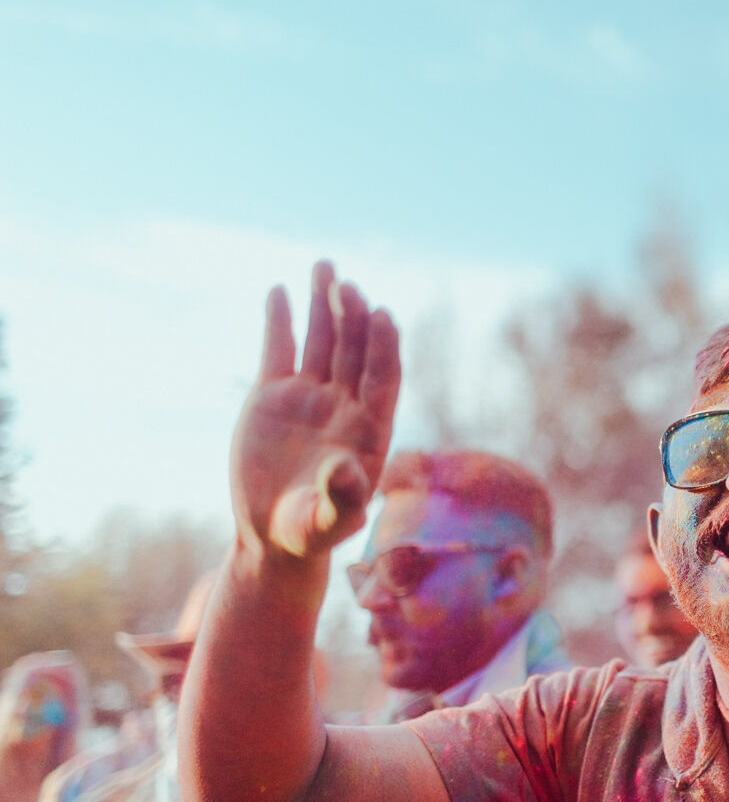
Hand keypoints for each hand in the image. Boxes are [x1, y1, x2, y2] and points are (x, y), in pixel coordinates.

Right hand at [231, 261, 399, 558]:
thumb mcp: (326, 521)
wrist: (272, 535)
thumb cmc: (309, 533)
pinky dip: (280, 321)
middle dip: (354, 318)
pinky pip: (280, 350)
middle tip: (348, 285)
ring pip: (322, 342)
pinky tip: (280, 291)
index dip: (384, 347)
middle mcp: (345, 405)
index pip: (384, 378)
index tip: (383, 315)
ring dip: (324, 306)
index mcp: (370, 429)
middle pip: (355, 352)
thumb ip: (341, 498)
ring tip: (325, 266)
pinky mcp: (274, 394)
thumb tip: (348, 470)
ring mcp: (310, 397)